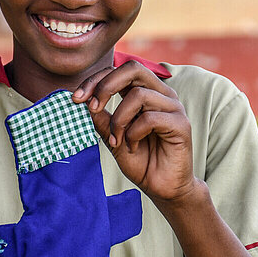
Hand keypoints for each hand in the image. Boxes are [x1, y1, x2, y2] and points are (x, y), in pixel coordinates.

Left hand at [72, 61, 197, 202]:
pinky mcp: (181, 124)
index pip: (121, 71)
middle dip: (106, 85)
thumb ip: (103, 119)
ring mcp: (174, 108)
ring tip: (118, 140)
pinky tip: (133, 147)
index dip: (97, 79)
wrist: (162, 188)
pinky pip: (149, 118)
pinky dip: (134, 133)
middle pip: (133, 69)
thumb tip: (83, 100)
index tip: (76, 98)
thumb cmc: (141, 161)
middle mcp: (163, 95)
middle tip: (92, 107)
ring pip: (138, 95)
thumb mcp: (113, 138)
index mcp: (148, 92)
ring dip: (119, 120)